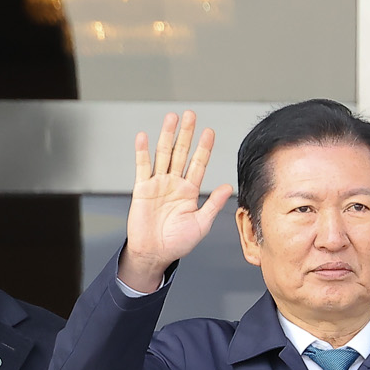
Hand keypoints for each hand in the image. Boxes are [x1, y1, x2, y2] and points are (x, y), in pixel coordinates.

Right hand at [119, 110, 234, 293]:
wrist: (155, 254)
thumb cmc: (177, 243)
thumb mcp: (201, 224)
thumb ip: (213, 204)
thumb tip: (228, 187)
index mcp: (189, 191)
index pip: (198, 164)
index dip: (204, 148)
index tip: (210, 132)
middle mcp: (174, 184)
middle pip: (181, 153)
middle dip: (186, 134)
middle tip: (190, 115)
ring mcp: (158, 184)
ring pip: (163, 155)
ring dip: (167, 136)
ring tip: (172, 118)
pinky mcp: (142, 189)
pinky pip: (142, 167)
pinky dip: (142, 152)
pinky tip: (144, 137)